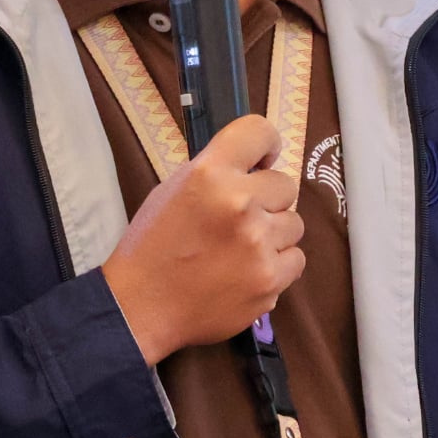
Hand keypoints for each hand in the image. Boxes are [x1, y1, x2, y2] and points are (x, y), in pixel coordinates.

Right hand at [100, 114, 303, 364]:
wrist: (141, 306)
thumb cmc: (152, 246)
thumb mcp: (172, 190)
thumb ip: (216, 173)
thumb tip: (255, 167)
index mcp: (209, 174)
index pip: (259, 132)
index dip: (266, 144)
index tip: (264, 159)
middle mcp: (239, 203)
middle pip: (285, 185)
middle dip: (267, 199)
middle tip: (241, 218)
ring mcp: (258, 244)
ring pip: (294, 224)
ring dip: (274, 234)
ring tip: (242, 249)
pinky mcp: (271, 279)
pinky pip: (296, 259)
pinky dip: (278, 265)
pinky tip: (249, 270)